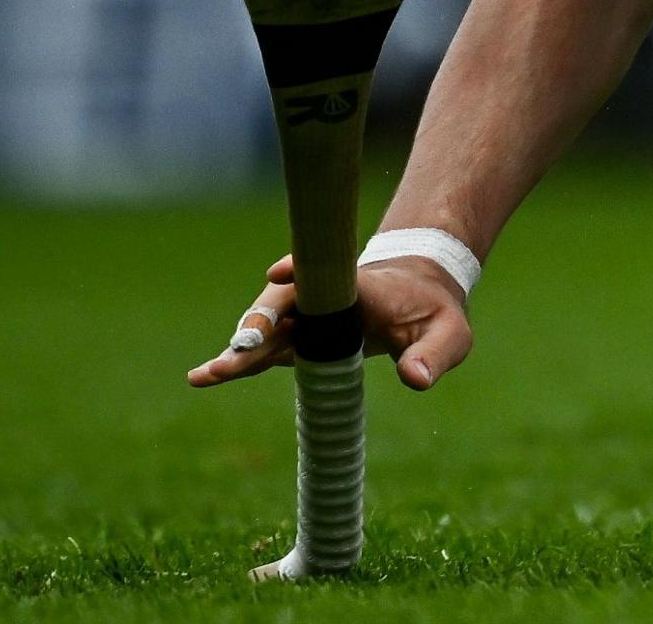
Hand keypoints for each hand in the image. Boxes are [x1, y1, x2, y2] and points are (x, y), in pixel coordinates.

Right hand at [188, 253, 473, 390]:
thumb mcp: (450, 333)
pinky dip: (237, 362)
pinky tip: (203, 376)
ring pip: (264, 331)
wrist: (416, 297)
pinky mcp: (293, 340)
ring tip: (208, 373)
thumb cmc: (433, 312)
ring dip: (239, 350)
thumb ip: (435, 353)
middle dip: (259, 325)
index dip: (303, 272)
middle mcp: (322, 297)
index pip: (329, 275)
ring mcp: (303, 318)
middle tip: (241, 347)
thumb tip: (416, 380)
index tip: (280, 273)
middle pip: (282, 305)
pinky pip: (261, 351)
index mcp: (360, 285)